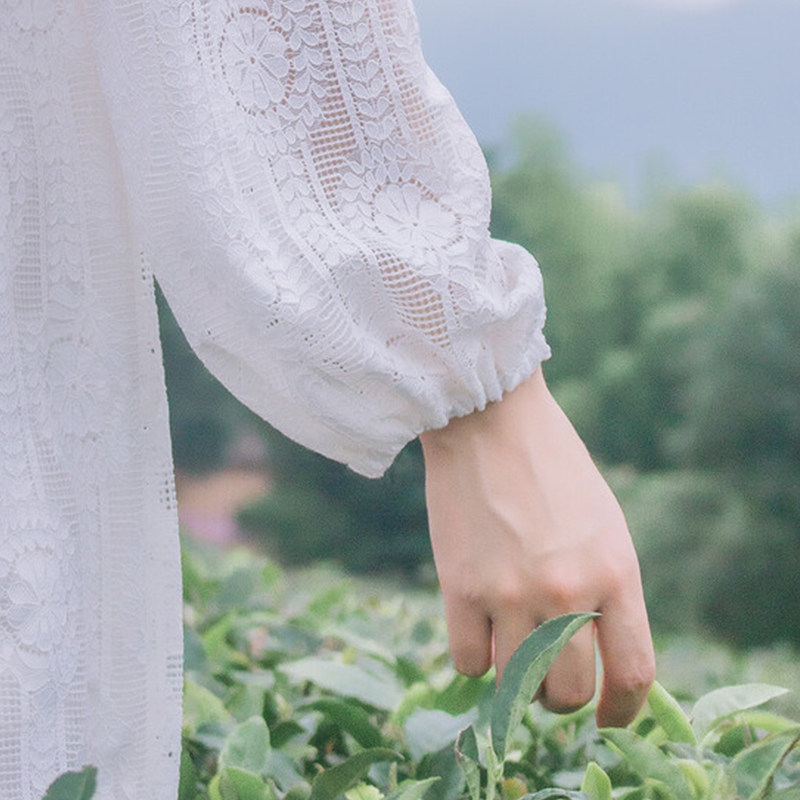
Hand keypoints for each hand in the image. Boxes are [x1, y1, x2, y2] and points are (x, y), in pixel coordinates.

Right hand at [419, 368, 654, 726]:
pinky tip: (477, 626)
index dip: (622, 712)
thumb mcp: (604, 525)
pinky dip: (474, 655)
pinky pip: (468, 662)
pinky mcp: (461, 587)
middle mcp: (567, 591)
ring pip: (516, 687)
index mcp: (615, 572)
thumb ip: (609, 590)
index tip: (608, 720)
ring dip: (515, 679)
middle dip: (560, 698)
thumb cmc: (551, 467)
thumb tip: (598, 655)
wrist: (489, 419)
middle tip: (549, 679)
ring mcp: (511, 592)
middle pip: (568, 694)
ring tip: (511, 645)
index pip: (633, 673)